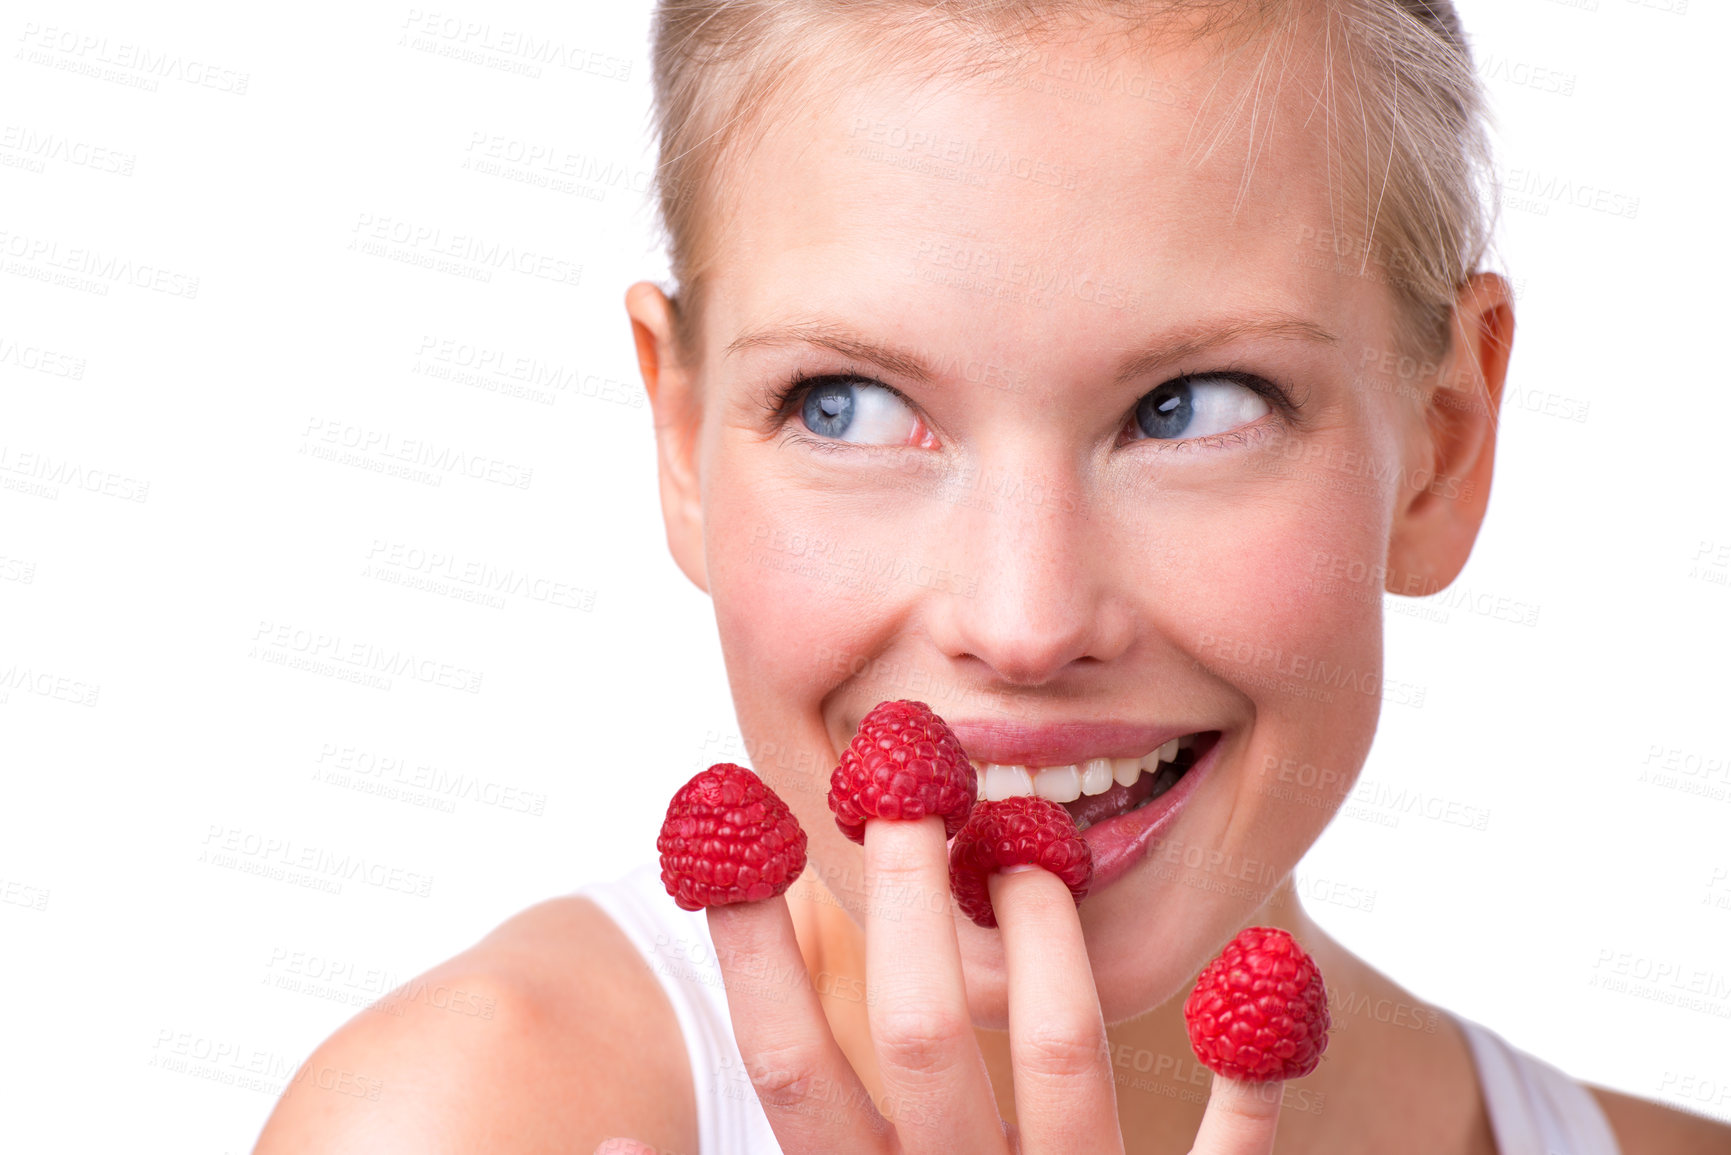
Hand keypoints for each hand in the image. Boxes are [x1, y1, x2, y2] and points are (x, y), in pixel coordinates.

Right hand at [626, 815, 1285, 1153]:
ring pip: (1055, 1068)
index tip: (734, 839)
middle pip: (916, 1041)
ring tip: (1032, 853)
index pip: (793, 1073)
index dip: (754, 955)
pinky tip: (1272, 974)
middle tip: (907, 789)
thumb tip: (591, 1140)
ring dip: (1043, 948)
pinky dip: (1254, 1078)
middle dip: (907, 904)